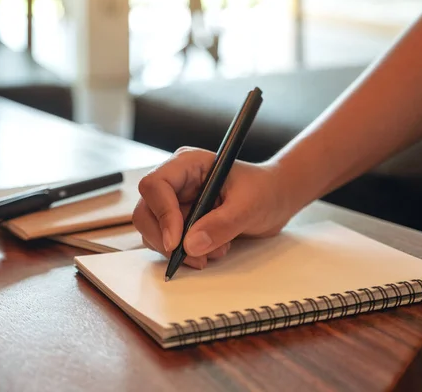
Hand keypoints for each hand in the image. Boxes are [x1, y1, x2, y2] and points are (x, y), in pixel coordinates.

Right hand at [133, 147, 292, 268]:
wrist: (275, 199)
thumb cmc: (265, 190)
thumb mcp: (249, 205)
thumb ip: (222, 224)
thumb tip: (191, 245)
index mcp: (187, 164)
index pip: (155, 185)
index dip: (162, 214)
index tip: (176, 242)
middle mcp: (175, 182)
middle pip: (146, 211)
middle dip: (164, 238)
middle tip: (189, 256)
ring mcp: (175, 202)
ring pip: (152, 230)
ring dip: (177, 250)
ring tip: (213, 251)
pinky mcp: (179, 221)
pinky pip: (166, 242)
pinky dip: (185, 254)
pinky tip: (211, 250)